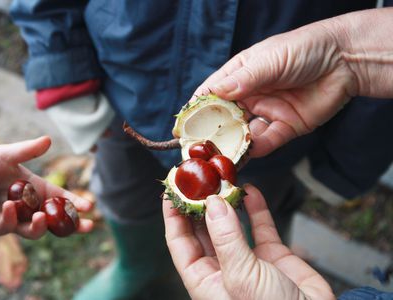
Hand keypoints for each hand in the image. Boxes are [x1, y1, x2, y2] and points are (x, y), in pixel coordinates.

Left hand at [0, 136, 93, 238]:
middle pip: (56, 220)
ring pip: (34, 230)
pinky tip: (8, 206)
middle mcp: (28, 206)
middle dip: (73, 226)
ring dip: (40, 226)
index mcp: (36, 189)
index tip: (89, 206)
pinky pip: (8, 227)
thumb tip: (49, 140)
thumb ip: (28, 150)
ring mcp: (13, 218)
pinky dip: (10, 218)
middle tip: (88, 226)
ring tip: (40, 217)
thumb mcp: (6, 154)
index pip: (61, 199)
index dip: (75, 203)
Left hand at [163, 184, 333, 299]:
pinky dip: (255, 208)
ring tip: (222, 180)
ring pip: (230, 224)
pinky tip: (251, 190)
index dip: (173, 216)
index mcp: (204, 280)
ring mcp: (247, 259)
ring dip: (227, 203)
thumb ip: (227, 239)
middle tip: (198, 178)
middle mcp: (222, 268)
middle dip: (199, 204)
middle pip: (202, 229)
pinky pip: (259, 225)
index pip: (179, 243)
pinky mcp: (271, 254)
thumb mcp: (241, 277)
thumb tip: (212, 203)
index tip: (172, 191)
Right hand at [192, 19, 356, 156]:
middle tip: (200, 149)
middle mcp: (250, 95)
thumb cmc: (304, 49)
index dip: (197, 109)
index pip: (212, 93)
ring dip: (233, 145)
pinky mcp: (285, 126)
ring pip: (244, 133)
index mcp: (241, 75)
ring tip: (221, 157)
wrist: (346, 60)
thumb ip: (244, 78)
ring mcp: (267, 112)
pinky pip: (267, 141)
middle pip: (224, 118)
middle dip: (212, 133)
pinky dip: (257, 148)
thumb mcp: (270, 60)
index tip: (183, 126)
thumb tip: (216, 93)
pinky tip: (249, 152)